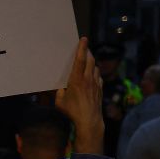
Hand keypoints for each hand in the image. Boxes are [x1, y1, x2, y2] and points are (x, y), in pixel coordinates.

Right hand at [55, 37, 104, 154]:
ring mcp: (96, 84)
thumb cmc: (73, 111)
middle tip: (85, 48)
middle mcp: (88, 79)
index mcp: (76, 79)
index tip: (84, 39)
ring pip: (96, 68)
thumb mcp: (59, 102)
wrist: (89, 120)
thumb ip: (59, 92)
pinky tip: (93, 75)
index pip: (80, 60)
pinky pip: (98, 77)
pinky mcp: (100, 89)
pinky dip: (95, 73)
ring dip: (92, 62)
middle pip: (90, 60)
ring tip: (88, 61)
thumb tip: (60, 89)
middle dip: (88, 52)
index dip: (82, 48)